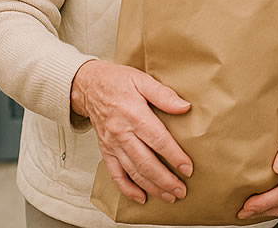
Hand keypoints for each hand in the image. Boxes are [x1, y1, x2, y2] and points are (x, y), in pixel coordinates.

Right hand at [70, 59, 191, 204]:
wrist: (89, 86)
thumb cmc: (118, 81)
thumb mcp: (142, 79)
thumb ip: (164, 94)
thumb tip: (185, 107)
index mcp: (134, 115)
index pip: (158, 140)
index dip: (174, 156)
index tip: (188, 168)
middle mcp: (122, 133)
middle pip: (146, 162)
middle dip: (165, 179)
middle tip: (181, 190)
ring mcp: (113, 145)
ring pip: (133, 172)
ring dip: (152, 187)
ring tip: (168, 196)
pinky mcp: (106, 151)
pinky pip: (115, 175)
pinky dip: (127, 189)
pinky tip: (141, 197)